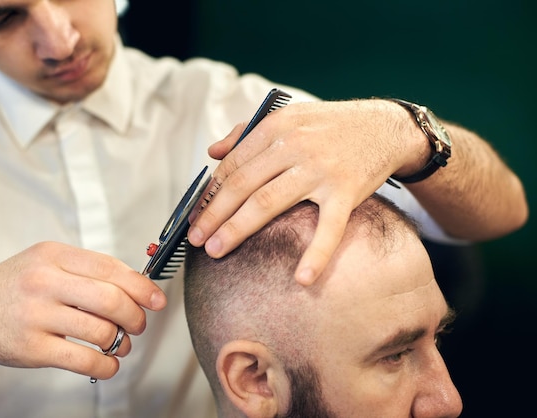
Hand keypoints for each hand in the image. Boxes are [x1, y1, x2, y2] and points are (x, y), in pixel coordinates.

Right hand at [0, 242, 166, 380]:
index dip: (142, 286)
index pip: (111, 268)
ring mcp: (37, 316)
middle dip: (136, 316)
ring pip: (102, 331)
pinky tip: (108, 362)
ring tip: (120, 343)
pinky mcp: (32, 349)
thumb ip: (86, 270)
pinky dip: (106, 364)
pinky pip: (84, 360)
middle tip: (139, 324)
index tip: (157, 300)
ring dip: (122, 342)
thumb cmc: (14, 287)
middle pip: (112, 299)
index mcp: (53, 256)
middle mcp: (44, 282)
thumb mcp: (45, 262)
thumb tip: (136, 286)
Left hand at [188, 99, 421, 284]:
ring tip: (217, 251)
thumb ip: (248, 131)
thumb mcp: (289, 117)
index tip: (196, 216)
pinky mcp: (347, 190)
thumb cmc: (331, 126)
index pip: (233, 165)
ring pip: (269, 202)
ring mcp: (320, 169)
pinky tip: (302, 278)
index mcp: (276, 127)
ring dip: (238, 229)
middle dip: (214, 215)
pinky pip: (330, 227)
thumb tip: (213, 152)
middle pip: (243, 185)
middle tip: (196, 240)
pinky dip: (317, 254)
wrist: (385, 127)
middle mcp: (294, 145)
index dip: (210, 193)